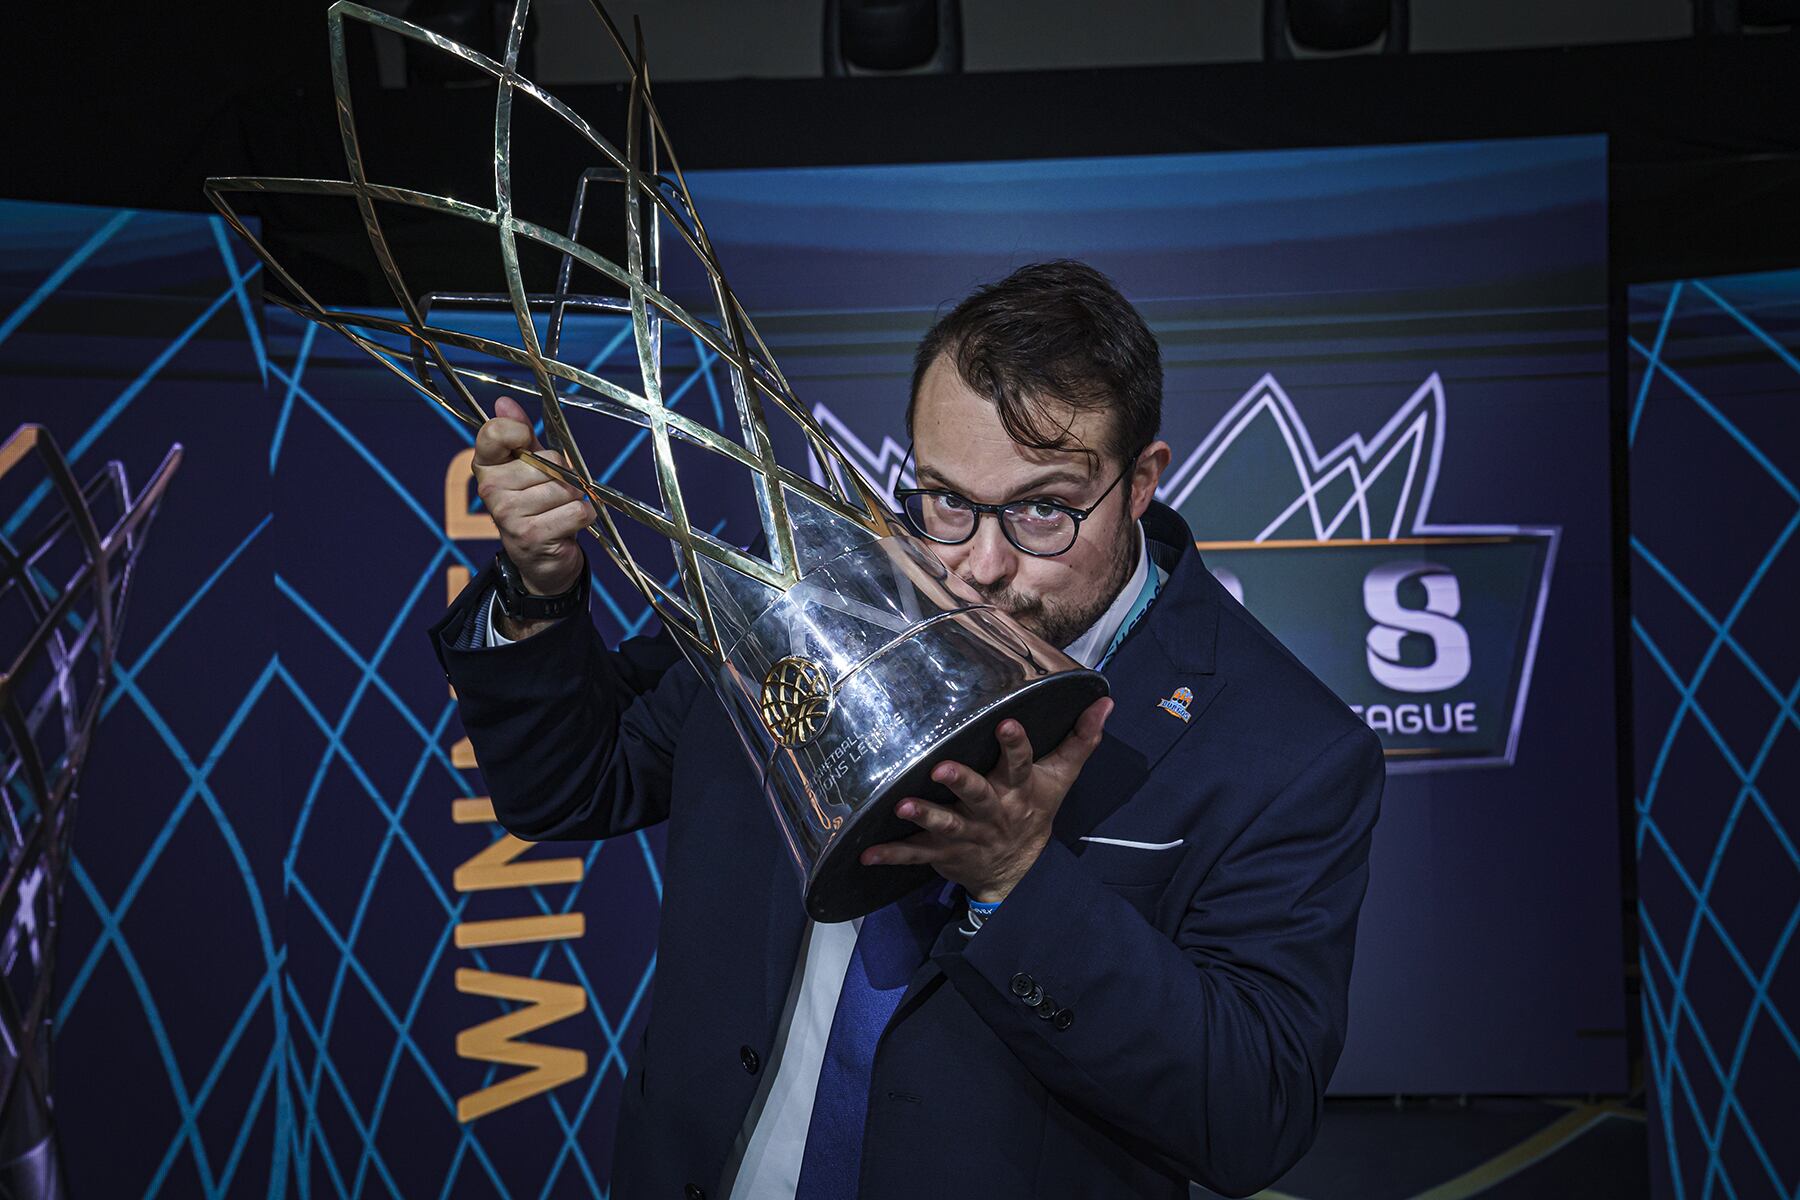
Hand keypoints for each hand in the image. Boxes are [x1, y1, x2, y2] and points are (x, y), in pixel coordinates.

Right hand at [472, 395, 593, 597]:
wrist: (540, 560)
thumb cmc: (536, 505)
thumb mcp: (527, 466)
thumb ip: (518, 434)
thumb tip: (503, 403)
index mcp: (485, 467)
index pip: (497, 432)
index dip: (521, 433)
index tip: (526, 446)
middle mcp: (490, 490)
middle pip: (549, 460)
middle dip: (562, 475)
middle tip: (550, 494)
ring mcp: (508, 514)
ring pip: (566, 487)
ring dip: (573, 499)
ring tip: (557, 511)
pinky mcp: (532, 535)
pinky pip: (578, 510)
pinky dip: (584, 517)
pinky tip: (567, 526)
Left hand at [861, 696, 1113, 902]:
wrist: (1017, 871)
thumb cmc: (1034, 810)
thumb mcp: (1061, 777)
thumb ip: (1081, 738)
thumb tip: (1106, 700)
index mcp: (1018, 789)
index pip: (1020, 763)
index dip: (1015, 744)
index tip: (1005, 722)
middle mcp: (992, 811)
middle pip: (978, 795)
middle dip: (961, 782)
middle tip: (940, 767)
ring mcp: (967, 834)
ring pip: (945, 824)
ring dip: (922, 817)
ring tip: (901, 806)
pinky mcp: (944, 853)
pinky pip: (916, 854)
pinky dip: (891, 855)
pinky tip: (866, 853)